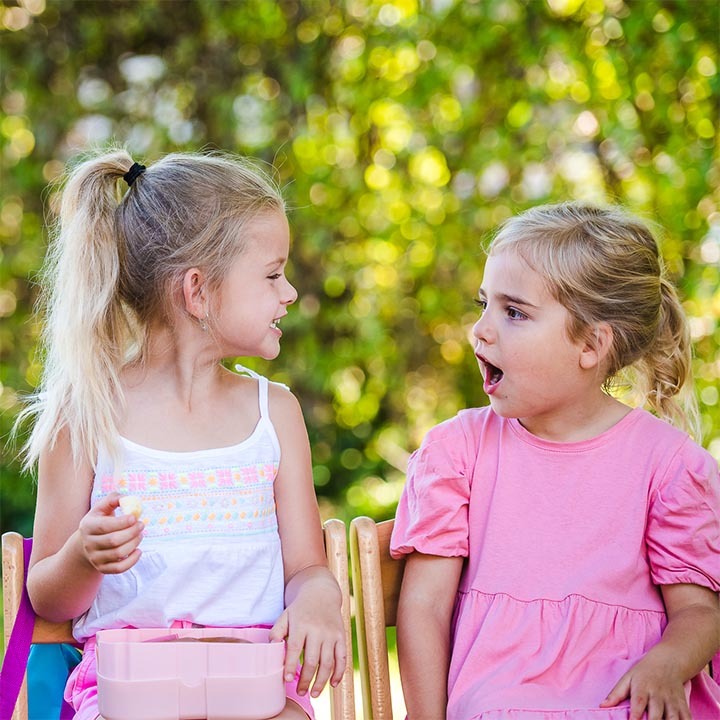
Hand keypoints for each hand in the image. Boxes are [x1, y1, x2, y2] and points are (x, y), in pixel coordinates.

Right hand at [77, 492, 143, 573]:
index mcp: (88, 526)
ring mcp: (95, 558)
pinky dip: (132, 560)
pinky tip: (138, 550)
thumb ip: (114, 499)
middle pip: (113, 541)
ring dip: (134, 543)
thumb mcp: (102, 507)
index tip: (135, 517)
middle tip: (142, 524)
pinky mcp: (102, 568)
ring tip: (140, 534)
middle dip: (131, 532)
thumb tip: (127, 498)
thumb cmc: (100, 520)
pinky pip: (119, 568)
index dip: (122, 522)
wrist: (87, 543)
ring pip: (118, 554)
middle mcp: (89, 543)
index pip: (105, 526)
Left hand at [269, 572, 345, 697]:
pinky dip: (339, 672)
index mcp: (301, 625)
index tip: (288, 679)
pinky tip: (333, 684)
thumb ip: (277, 632)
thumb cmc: (300, 609)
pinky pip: (342, 657)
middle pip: (312, 659)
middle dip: (306, 679)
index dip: (291, 665)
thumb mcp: (286, 616)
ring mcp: (331, 633)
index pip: (295, 648)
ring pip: (328, 662)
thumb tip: (272, 648)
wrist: (322, 592)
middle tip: (300, 692)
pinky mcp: (341, 636)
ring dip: (321, 681)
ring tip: (314, 693)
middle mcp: (317, 630)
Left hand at [600, 649, 690, 719]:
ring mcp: (671, 700)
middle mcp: (658, 694)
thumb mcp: (628, 678)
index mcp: (642, 687)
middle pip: (656, 714)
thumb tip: (601, 706)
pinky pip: (686, 718)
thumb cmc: (643, 673)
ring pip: (673, 718)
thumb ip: (616, 693)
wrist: (668, 662)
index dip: (635, 715)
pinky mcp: (683, 705)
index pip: (638, 703)